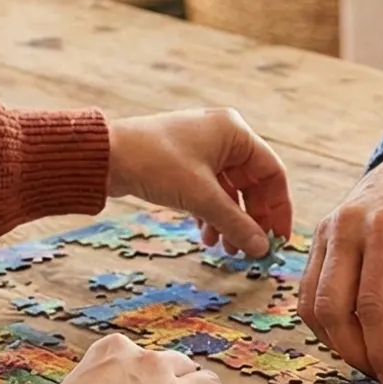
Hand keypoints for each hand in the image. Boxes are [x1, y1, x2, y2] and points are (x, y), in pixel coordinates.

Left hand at [107, 109, 293, 258]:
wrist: (104, 156)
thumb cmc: (155, 163)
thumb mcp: (201, 197)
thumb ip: (236, 224)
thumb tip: (261, 249)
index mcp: (234, 132)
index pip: (272, 173)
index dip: (278, 208)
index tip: (278, 238)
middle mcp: (223, 137)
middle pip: (253, 184)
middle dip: (252, 219)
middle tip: (252, 249)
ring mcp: (203, 150)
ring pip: (230, 191)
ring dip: (231, 221)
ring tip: (228, 251)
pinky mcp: (184, 164)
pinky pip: (210, 192)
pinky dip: (212, 215)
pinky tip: (207, 237)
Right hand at [300, 144, 382, 383]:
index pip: (373, 308)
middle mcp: (348, 226)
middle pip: (333, 310)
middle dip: (357, 354)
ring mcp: (326, 229)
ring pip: (311, 304)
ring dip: (336, 343)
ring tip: (370, 359)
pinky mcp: (317, 236)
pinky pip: (308, 290)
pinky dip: (326, 322)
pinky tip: (353, 335)